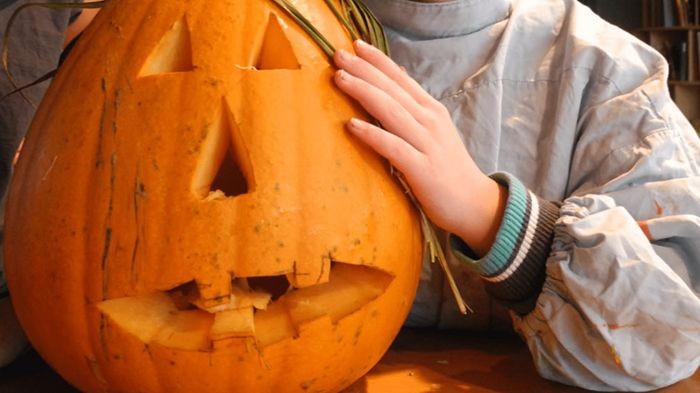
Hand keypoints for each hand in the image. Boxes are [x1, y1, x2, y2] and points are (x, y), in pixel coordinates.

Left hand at [333, 41, 506, 256]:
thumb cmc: (448, 169)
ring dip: (364, 92)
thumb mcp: (435, 130)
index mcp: (431, 110)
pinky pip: (393, 147)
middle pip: (392, 89)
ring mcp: (427, 144)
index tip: (355, 45)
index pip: (401, 79)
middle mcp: (430, 121)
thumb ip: (415, 107)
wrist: (475, 203)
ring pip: (391, 111)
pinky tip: (351, 125)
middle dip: (365, 69)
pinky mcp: (422, 169)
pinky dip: (372, 134)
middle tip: (339, 54)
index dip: (379, 61)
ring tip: (340, 78)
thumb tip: (397, 79)